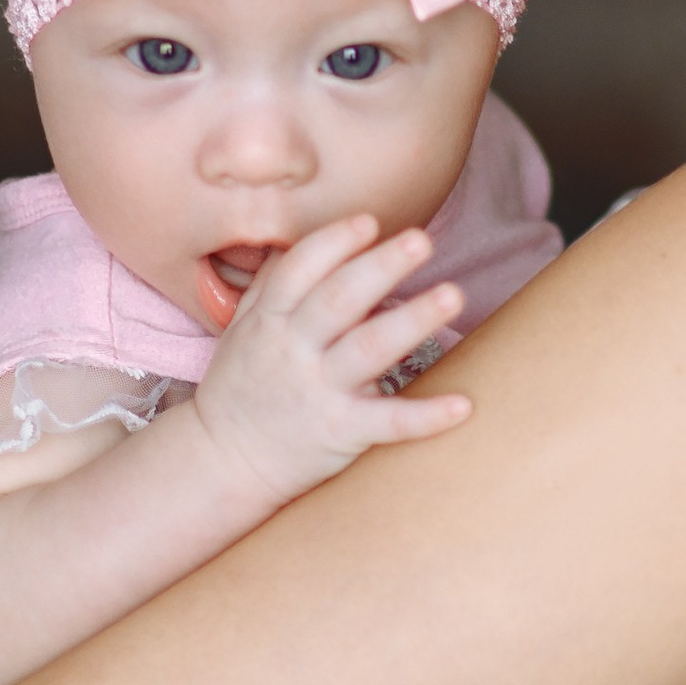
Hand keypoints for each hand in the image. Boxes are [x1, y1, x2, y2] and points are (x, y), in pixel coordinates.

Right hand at [191, 215, 470, 499]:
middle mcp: (293, 350)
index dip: (334, 242)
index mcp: (269, 321)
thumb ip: (269, 286)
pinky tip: (463, 405)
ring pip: (368, 349)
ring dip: (412, 320)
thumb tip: (295, 239)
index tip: (369, 221)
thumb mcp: (241, 331)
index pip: (299, 270)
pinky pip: (387, 422)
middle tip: (422, 240)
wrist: (222, 463)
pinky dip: (426, 416)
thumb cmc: (239, 390)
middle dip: (381, 266)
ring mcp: (317, 391)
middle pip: (339, 299)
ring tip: (452, 295)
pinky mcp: (341, 432)